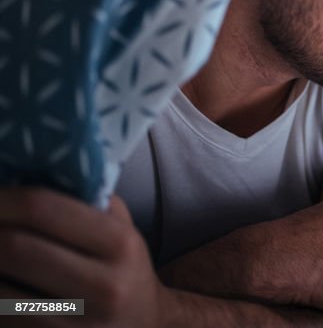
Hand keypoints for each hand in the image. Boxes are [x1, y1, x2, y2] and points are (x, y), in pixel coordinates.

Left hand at [0, 187, 170, 326]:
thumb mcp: (117, 226)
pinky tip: (2, 282)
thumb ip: (82, 200)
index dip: (2, 198)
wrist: (143, 326)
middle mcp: (102, 286)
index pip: (43, 209)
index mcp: (119, 244)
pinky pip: (3, 319)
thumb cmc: (122, 268)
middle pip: (13, 249)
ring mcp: (76, 324)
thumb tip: (21, 174)